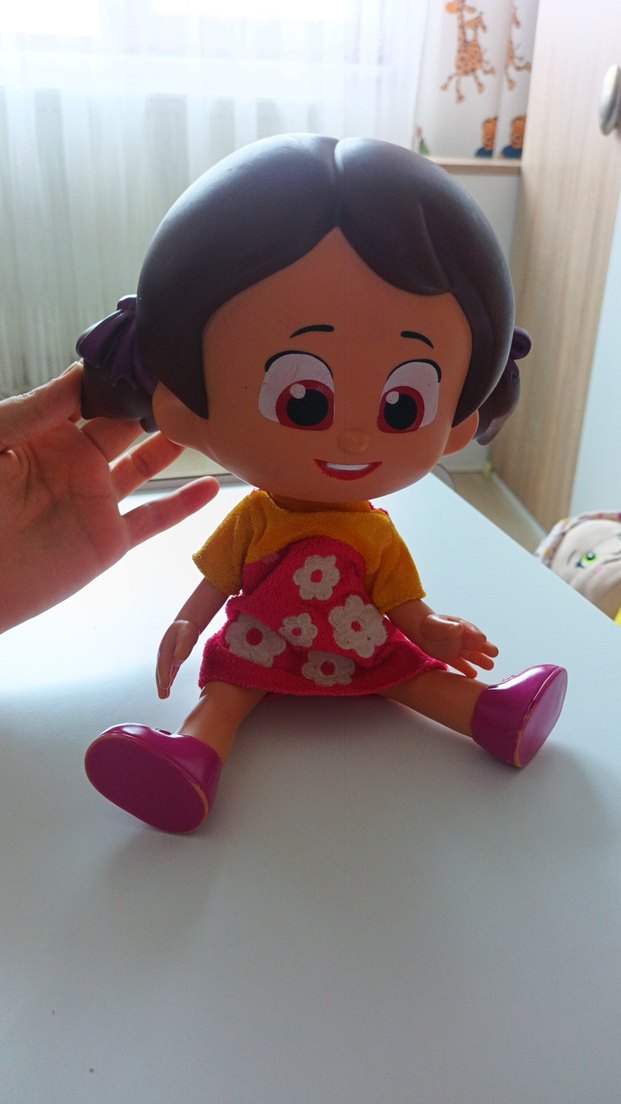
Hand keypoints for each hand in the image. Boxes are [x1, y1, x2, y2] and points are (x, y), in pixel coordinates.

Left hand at [0, 364, 218, 631]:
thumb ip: (33, 410)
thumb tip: (80, 375)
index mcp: (43, 432)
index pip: (88, 393)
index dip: (116, 375)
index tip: (147, 352)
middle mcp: (76, 461)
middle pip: (125, 421)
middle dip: (152, 399)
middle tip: (187, 375)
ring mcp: (95, 500)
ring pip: (146, 463)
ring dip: (175, 440)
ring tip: (207, 415)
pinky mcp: (109, 540)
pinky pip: (154, 518)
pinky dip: (185, 504)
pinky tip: (213, 485)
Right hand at [156, 620, 200, 698]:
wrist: (184, 625)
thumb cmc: (186, 629)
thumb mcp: (187, 635)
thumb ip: (183, 646)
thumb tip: (178, 658)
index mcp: (166, 649)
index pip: (164, 664)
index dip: (164, 675)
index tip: (165, 685)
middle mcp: (164, 655)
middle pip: (161, 671)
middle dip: (161, 684)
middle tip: (162, 696)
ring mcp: (167, 658)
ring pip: (164, 673)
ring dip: (163, 684)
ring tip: (164, 696)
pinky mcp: (172, 661)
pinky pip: (169, 672)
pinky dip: (168, 679)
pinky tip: (167, 687)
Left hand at [417, 613, 497, 677]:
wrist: (420, 632)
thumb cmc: (430, 625)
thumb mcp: (437, 624)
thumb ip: (448, 627)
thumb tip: (460, 628)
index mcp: (460, 626)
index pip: (470, 630)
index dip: (476, 635)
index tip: (482, 639)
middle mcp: (463, 638)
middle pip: (476, 644)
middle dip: (486, 648)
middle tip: (495, 653)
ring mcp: (458, 648)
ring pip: (472, 655)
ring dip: (481, 660)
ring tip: (490, 666)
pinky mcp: (452, 657)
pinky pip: (461, 664)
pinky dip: (467, 670)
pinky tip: (474, 675)